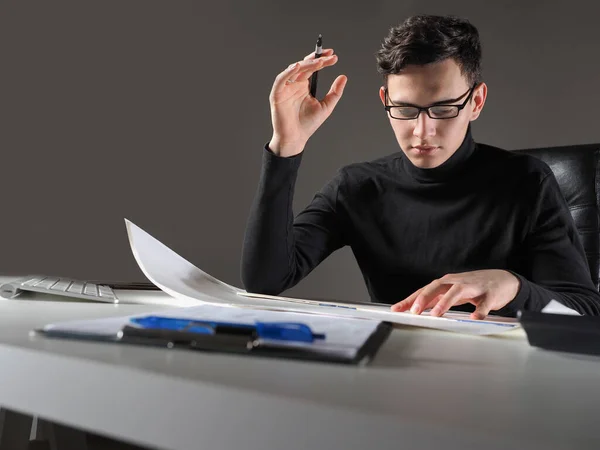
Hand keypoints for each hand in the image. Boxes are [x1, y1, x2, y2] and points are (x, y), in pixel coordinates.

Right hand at [268, 48, 347, 156]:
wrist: (296, 138)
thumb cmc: (308, 124)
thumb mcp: (326, 106)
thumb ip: (335, 92)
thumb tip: (343, 77)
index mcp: (304, 86)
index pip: (313, 68)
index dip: (323, 61)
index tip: (334, 57)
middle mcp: (294, 84)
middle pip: (304, 66)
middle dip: (316, 59)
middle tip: (329, 56)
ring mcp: (285, 88)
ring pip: (294, 70)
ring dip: (306, 64)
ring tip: (319, 62)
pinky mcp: (277, 94)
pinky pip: (281, 80)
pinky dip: (288, 72)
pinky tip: (297, 67)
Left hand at [390, 270, 520, 319]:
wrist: (502, 280)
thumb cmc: (473, 288)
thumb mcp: (452, 293)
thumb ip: (436, 301)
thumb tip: (416, 310)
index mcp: (446, 283)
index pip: (424, 290)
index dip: (409, 299)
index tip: (396, 309)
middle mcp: (456, 282)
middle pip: (437, 287)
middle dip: (423, 298)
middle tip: (413, 310)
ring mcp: (473, 287)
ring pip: (457, 292)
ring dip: (445, 302)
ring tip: (436, 314)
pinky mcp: (489, 294)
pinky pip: (484, 303)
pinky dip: (479, 310)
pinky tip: (474, 317)